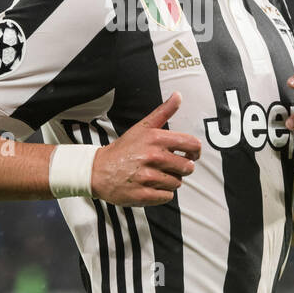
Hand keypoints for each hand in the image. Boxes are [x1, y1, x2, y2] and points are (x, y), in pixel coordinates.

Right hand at [92, 92, 201, 206]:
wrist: (98, 170)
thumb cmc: (124, 149)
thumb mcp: (142, 127)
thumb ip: (163, 112)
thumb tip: (178, 95)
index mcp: (156, 139)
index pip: (192, 145)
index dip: (195, 151)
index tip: (190, 155)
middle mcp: (153, 157)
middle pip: (188, 167)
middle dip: (181, 168)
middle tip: (168, 166)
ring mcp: (148, 177)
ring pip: (178, 183)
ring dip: (170, 181)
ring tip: (156, 175)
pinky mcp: (143, 195)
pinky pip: (167, 196)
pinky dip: (162, 193)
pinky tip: (151, 186)